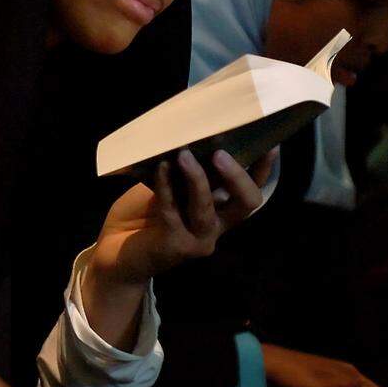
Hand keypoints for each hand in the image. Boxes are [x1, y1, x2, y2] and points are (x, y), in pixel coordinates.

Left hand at [95, 148, 275, 284]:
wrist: (116, 250)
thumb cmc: (144, 212)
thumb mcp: (172, 186)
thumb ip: (188, 171)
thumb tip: (195, 136)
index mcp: (221, 210)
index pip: (250, 190)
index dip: (263, 169)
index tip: (270, 144)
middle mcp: (217, 226)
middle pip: (246, 203)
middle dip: (237, 176)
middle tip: (220, 153)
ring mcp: (198, 239)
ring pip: (206, 207)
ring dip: (196, 178)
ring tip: (184, 156)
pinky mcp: (175, 245)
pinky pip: (172, 210)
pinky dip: (165, 185)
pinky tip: (160, 168)